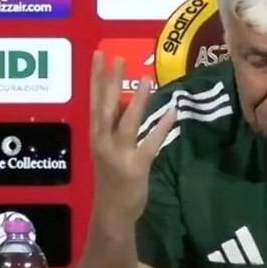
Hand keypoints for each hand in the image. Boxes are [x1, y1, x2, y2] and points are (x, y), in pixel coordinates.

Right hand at [88, 51, 175, 223]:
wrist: (112, 212)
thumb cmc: (110, 178)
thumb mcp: (106, 148)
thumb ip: (115, 126)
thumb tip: (126, 100)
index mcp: (96, 135)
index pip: (94, 101)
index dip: (96, 78)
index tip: (98, 54)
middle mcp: (103, 141)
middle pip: (106, 107)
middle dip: (110, 82)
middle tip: (116, 57)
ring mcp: (120, 154)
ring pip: (128, 123)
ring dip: (138, 101)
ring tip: (146, 78)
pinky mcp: (137, 166)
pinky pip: (150, 143)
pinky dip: (162, 127)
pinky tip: (172, 111)